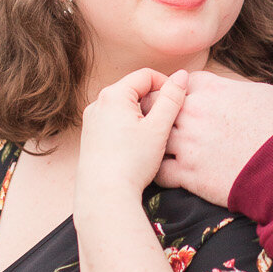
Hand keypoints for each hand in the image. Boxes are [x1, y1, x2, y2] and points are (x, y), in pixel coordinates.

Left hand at [77, 70, 188, 201]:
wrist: (104, 196)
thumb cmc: (132, 162)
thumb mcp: (159, 128)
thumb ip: (172, 98)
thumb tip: (182, 75)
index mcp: (113, 95)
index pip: (146, 76)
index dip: (166, 86)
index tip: (178, 104)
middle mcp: (97, 103)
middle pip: (134, 90)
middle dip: (153, 102)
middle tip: (167, 123)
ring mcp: (91, 121)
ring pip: (124, 107)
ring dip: (142, 116)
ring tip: (153, 138)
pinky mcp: (90, 137)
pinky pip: (114, 122)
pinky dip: (129, 127)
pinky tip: (136, 148)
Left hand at [157, 71, 272, 207]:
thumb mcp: (266, 93)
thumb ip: (240, 89)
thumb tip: (239, 93)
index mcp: (212, 89)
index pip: (180, 83)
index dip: (180, 94)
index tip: (184, 104)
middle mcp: (194, 112)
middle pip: (158, 106)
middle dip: (159, 115)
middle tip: (164, 126)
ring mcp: (188, 143)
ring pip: (155, 139)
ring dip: (158, 144)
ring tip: (164, 151)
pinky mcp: (189, 174)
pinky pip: (161, 171)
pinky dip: (163, 172)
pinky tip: (172, 174)